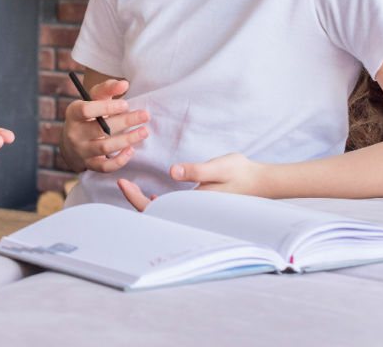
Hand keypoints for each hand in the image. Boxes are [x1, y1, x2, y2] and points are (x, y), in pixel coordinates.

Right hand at [60, 78, 148, 172]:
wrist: (71, 141)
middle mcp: (74, 133)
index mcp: (73, 113)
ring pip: (105, 147)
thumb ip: (107, 89)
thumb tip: (124, 84)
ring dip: (127, 140)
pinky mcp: (89, 164)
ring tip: (144, 131)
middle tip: (145, 115)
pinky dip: (119, 160)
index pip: (87, 110)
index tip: (126, 104)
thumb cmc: (88, 115)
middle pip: (100, 129)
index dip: (107, 107)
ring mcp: (81, 150)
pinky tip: (132, 150)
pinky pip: (105, 166)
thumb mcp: (92, 99)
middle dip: (125, 121)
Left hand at [117, 152, 264, 211]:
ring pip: (163, 214)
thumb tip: (172, 172)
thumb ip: (196, 170)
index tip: (123, 182)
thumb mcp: (218, 167)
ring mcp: (193, 211)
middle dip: (135, 201)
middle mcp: (190, 212)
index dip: (136, 198)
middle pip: (155, 215)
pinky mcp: (197, 207)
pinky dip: (159, 203)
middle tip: (122, 182)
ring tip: (131, 186)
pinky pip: (173, 210)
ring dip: (146, 202)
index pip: (155, 209)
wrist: (261, 181)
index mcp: (192, 205)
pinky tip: (155, 195)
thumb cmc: (241, 172)